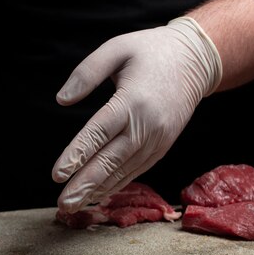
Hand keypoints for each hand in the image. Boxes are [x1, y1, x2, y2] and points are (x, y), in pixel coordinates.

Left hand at [52, 17, 221, 211]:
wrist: (196, 60)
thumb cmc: (150, 51)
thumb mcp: (117, 48)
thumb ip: (87, 72)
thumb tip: (62, 100)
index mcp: (133, 101)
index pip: (99, 133)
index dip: (77, 155)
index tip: (57, 175)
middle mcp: (147, 126)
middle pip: (110, 160)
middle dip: (85, 184)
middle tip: (63, 204)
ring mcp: (157, 140)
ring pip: (123, 171)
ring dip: (97, 190)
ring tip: (74, 206)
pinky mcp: (162, 147)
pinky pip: (136, 170)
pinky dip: (116, 185)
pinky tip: (98, 195)